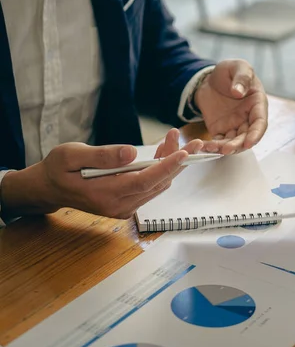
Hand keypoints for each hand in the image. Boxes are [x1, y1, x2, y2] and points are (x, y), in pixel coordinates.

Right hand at [2, 129, 201, 218]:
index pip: (144, 181)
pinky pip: (151, 186)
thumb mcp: (71, 155)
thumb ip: (102, 155)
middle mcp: (119, 206)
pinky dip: (161, 169)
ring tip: (174, 139)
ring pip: (158, 185)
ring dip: (171, 164)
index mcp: (105, 195)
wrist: (49, 188)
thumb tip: (131, 152)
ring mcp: (125, 207)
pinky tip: (163, 152)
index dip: (167, 167)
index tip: (184, 152)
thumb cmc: (57, 169)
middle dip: (178, 162)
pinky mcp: (128, 204)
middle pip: (158, 183)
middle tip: (193, 140)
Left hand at [195, 59, 267, 154]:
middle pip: (246, 136)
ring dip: (225, 148)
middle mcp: (248, 118)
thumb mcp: (238, 66)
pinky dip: (213, 146)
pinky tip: (205, 147)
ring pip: (233, 142)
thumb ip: (241, 77)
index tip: (249, 143)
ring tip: (213, 149)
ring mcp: (234, 125)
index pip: (260, 123)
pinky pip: (218, 141)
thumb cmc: (230, 71)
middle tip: (227, 149)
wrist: (210, 78)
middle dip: (238, 145)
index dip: (256, 134)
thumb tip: (238, 92)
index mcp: (257, 104)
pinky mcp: (220, 129)